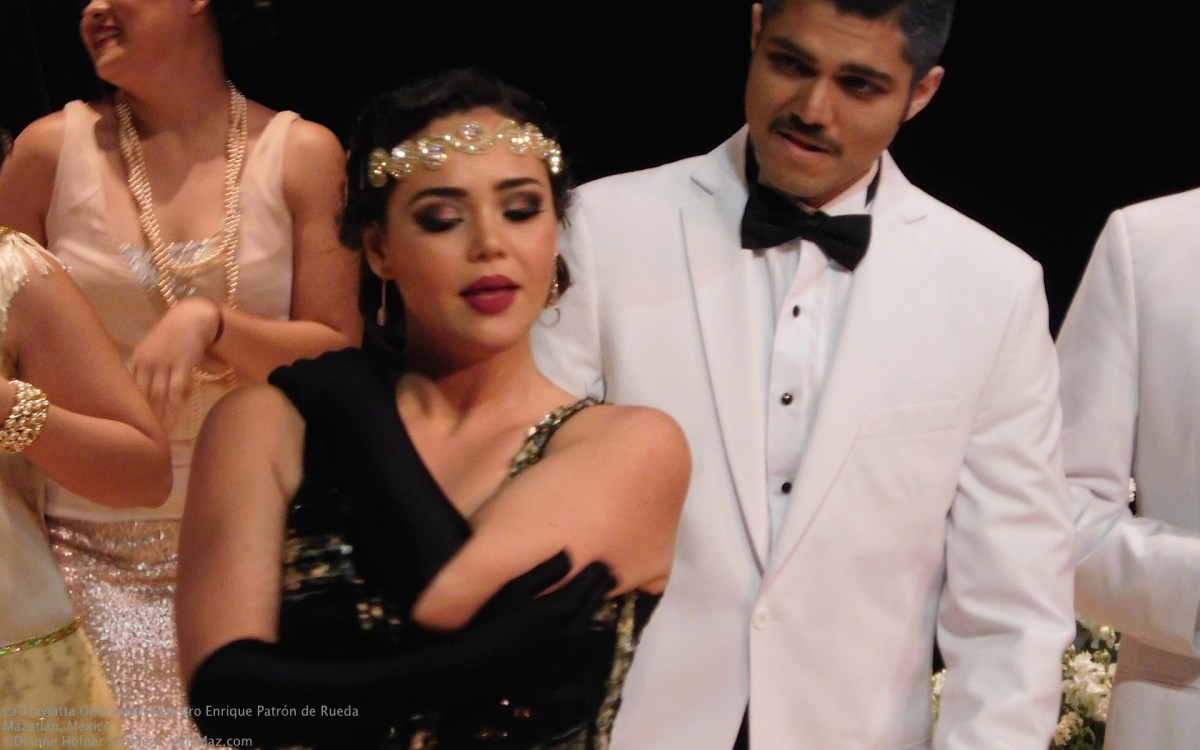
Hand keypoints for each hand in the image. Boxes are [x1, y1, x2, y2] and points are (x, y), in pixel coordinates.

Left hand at [128, 297, 220, 429]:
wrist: (192, 318)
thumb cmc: (172, 336)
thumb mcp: (151, 350)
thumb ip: (143, 369)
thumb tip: (139, 393)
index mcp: (135, 360)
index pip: (126, 389)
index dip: (125, 408)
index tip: (124, 427)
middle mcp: (145, 363)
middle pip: (140, 396)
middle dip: (140, 418)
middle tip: (141, 439)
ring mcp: (163, 363)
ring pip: (157, 396)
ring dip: (159, 417)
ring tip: (159, 437)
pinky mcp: (180, 364)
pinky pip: (176, 390)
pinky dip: (175, 407)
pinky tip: (175, 421)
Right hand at [409, 553, 615, 702]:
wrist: (477, 666)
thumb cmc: (492, 619)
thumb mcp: (514, 588)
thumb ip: (545, 571)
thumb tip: (570, 556)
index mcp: (564, 607)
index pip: (590, 584)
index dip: (599, 571)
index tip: (604, 562)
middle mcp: (571, 629)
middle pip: (593, 602)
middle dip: (601, 587)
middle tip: (608, 575)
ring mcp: (566, 650)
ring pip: (588, 622)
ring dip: (593, 606)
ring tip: (596, 594)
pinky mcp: (558, 664)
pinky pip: (578, 639)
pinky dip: (583, 625)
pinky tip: (577, 620)